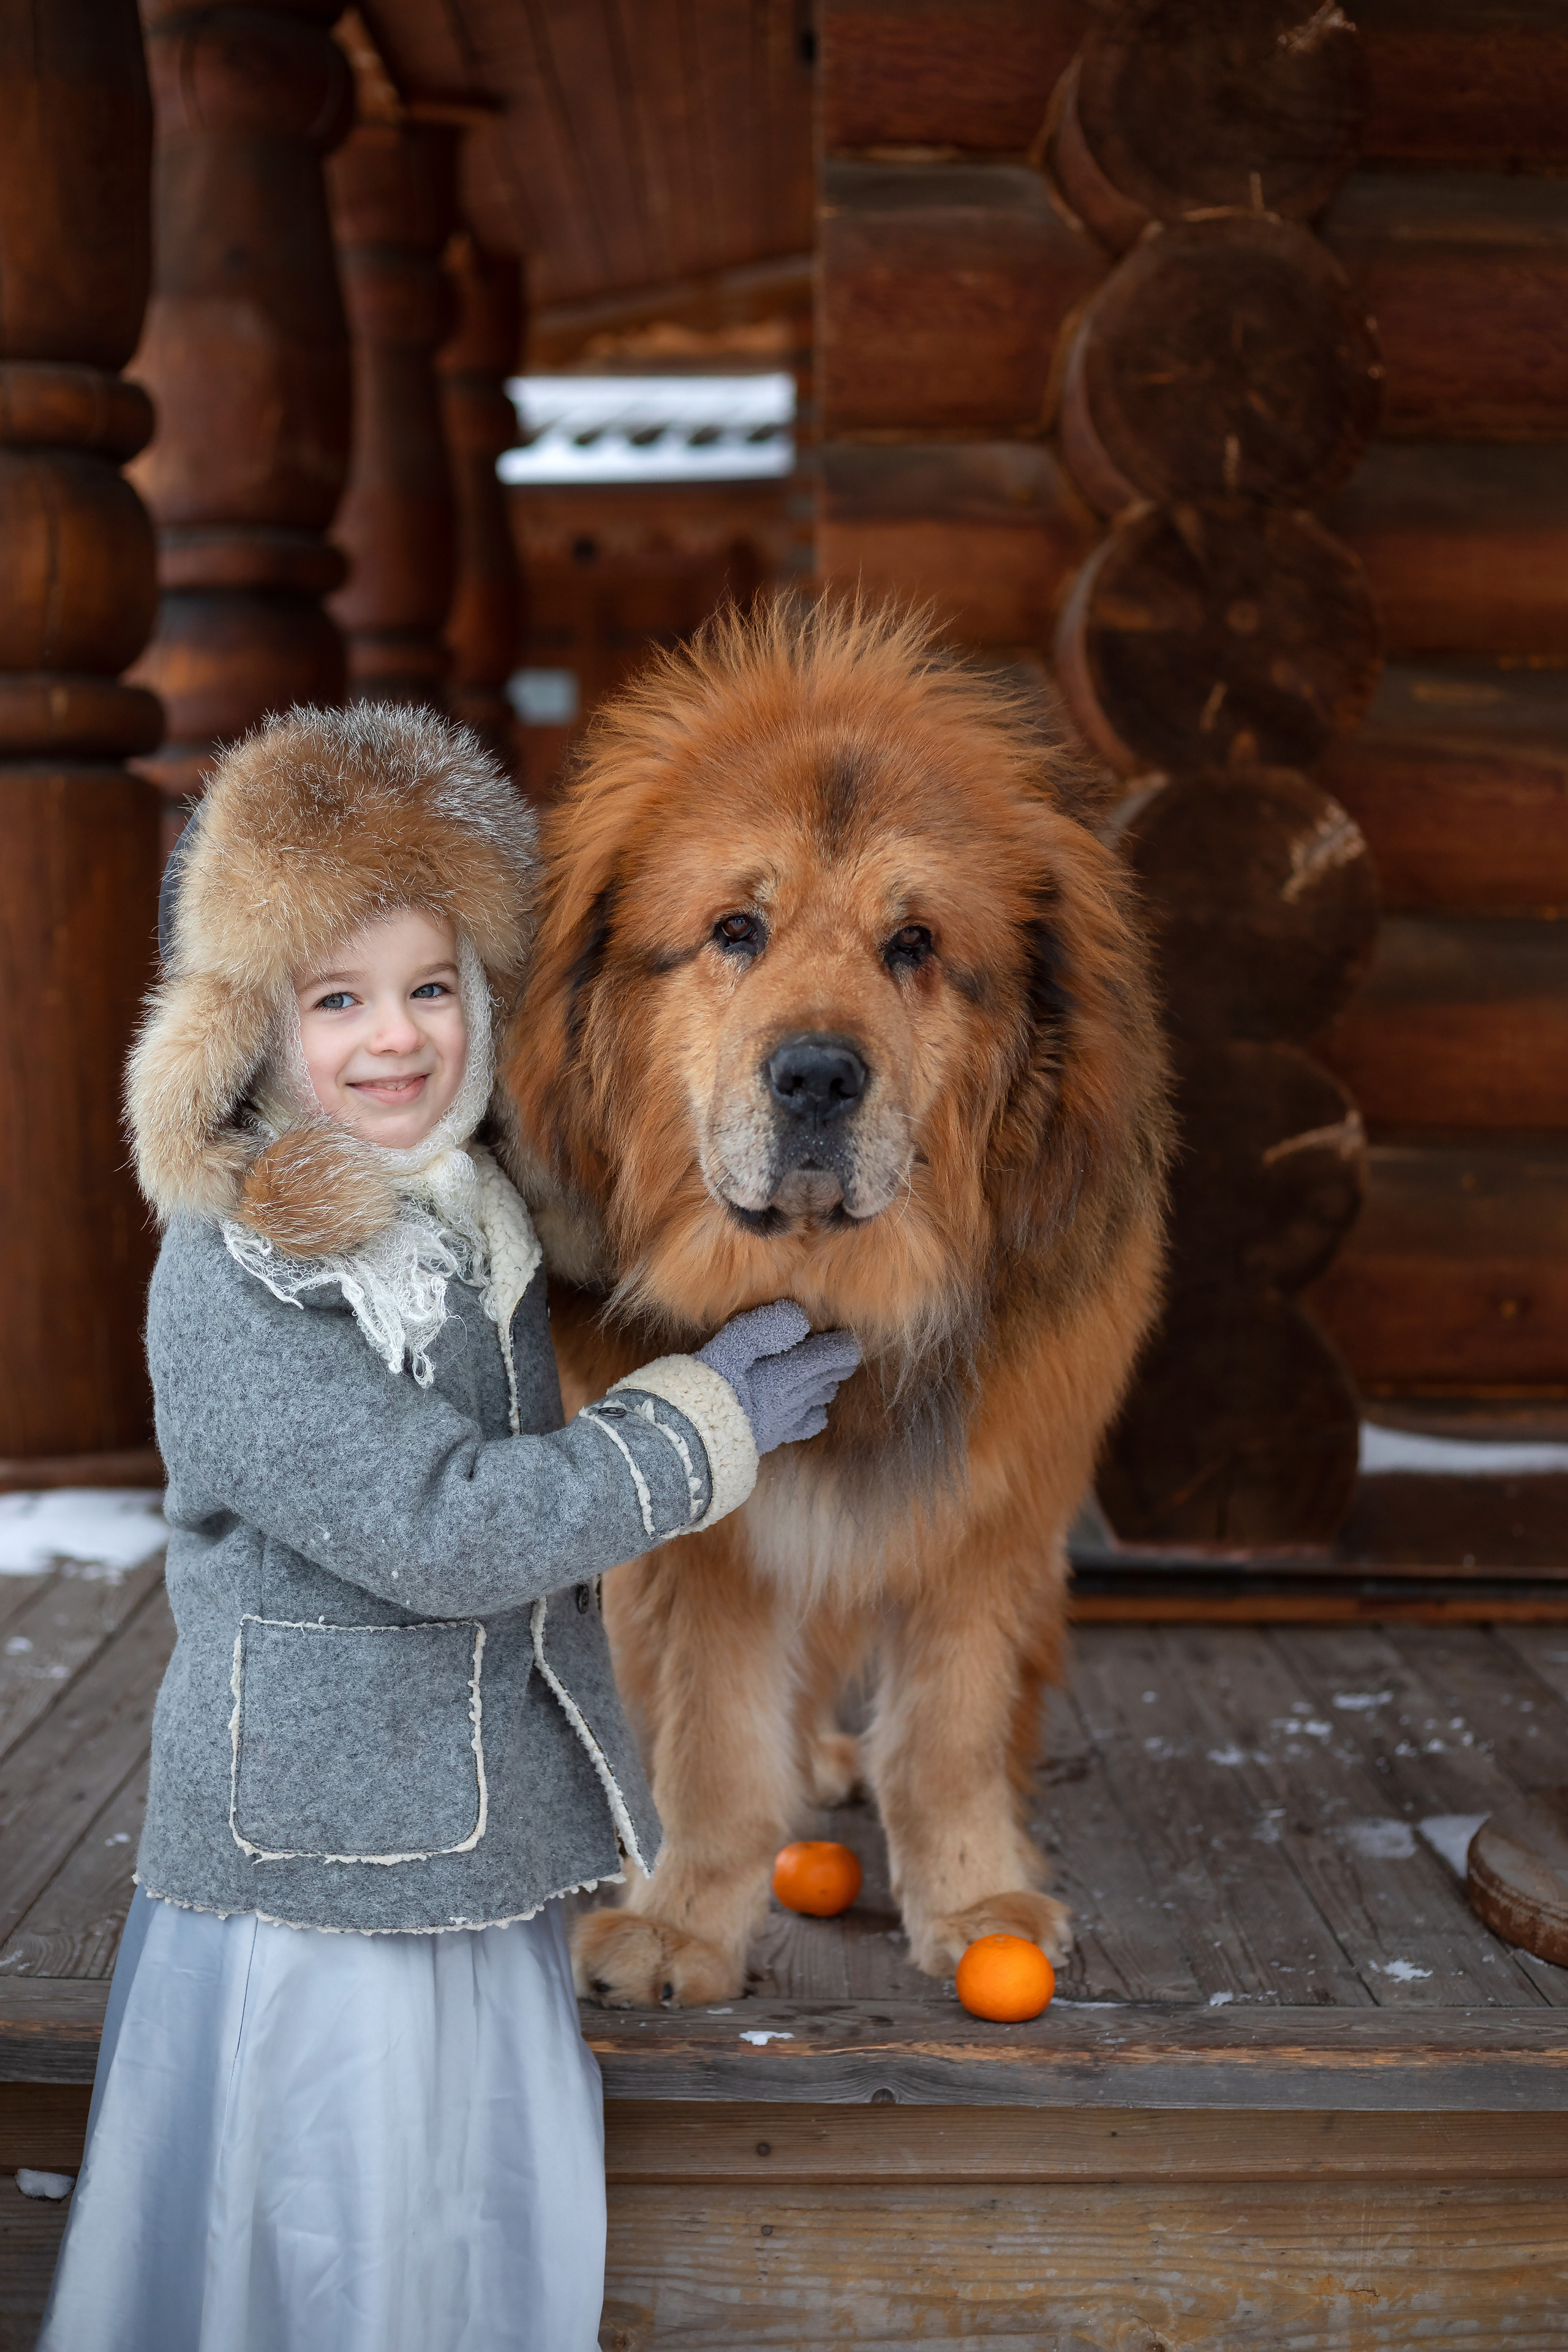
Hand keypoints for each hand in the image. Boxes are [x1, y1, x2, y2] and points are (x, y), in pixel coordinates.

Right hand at [696, 1301, 860, 1455]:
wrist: (688, 1441)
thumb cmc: (705, 1388)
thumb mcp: (726, 1349)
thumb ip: (762, 1330)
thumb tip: (798, 1318)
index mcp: (782, 1375)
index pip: (824, 1358)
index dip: (841, 1347)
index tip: (851, 1338)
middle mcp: (790, 1400)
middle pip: (823, 1378)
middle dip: (836, 1365)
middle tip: (847, 1353)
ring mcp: (782, 1421)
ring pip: (816, 1400)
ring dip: (825, 1385)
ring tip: (829, 1375)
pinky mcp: (770, 1439)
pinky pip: (804, 1426)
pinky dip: (814, 1415)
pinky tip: (813, 1411)